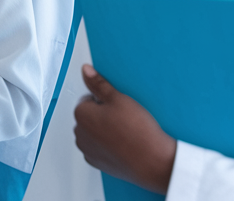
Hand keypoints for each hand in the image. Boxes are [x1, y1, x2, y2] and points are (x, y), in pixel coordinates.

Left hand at [74, 64, 175, 193]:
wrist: (154, 162)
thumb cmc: (137, 131)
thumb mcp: (119, 98)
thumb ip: (98, 83)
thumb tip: (86, 71)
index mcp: (81, 114)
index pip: (88, 99)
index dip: (105, 101)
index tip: (119, 107)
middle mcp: (79, 134)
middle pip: (89, 117)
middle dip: (103, 116)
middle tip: (124, 120)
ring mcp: (87, 150)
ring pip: (94, 133)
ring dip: (105, 131)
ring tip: (126, 133)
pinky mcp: (97, 163)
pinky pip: (100, 149)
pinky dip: (108, 146)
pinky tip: (124, 145)